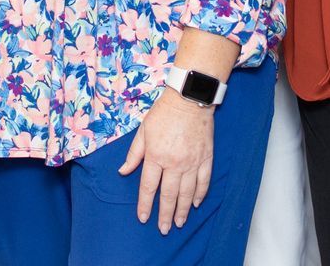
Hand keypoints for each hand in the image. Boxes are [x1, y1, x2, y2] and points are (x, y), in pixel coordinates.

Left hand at [118, 92, 214, 234]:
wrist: (189, 99)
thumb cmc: (164, 113)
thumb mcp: (143, 131)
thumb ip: (134, 154)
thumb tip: (123, 172)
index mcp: (156, 156)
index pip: (148, 187)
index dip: (145, 205)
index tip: (143, 218)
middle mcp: (174, 163)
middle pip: (169, 195)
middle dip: (165, 215)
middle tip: (164, 229)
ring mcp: (192, 162)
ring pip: (187, 193)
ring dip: (182, 210)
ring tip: (179, 223)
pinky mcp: (206, 158)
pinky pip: (203, 181)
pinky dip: (200, 194)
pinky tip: (195, 204)